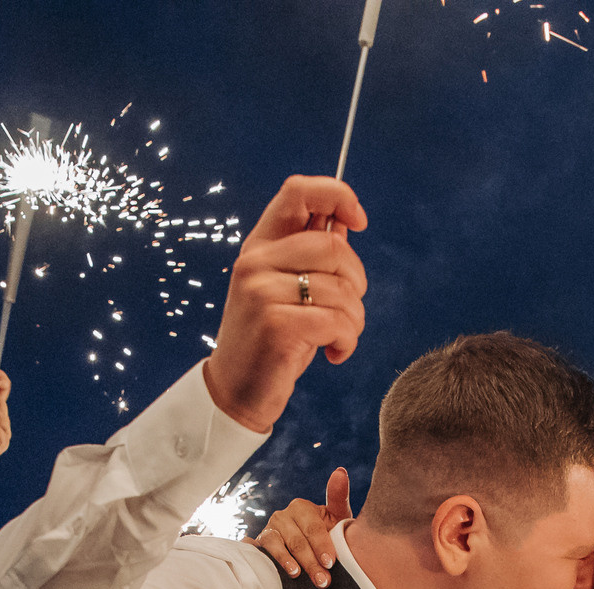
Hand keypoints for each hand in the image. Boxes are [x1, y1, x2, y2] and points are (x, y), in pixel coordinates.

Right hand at [202, 177, 368, 433]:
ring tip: (338, 338)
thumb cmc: (269, 341)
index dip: (338, 195)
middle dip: (357, 281)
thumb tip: (344, 223)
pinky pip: (337, 321)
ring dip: (354, 320)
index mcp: (259, 246)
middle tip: (348, 309)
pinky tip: (333, 353)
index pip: (298, 191)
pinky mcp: (276, 325)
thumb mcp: (286, 291)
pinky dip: (347, 341)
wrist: (234, 392)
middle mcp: (255, 262)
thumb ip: (311, 256)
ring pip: (341, 289)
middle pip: (334, 246)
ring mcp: (262, 293)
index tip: (359, 222)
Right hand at [251, 469, 352, 586]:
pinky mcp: (257, 545)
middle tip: (322, 581)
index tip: (330, 562)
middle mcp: (282, 516)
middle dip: (310, 562)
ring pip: (275, 545)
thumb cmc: (327, 532)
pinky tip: (269, 570)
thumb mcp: (337, 516)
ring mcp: (267, 531)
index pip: (312, 527)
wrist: (311, 550)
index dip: (322, 545)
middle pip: (296, 540)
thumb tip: (341, 471)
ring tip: (296, 575)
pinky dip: (260, 557)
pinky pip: (256, 550)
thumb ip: (338, 496)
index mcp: (301, 508)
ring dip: (286, 561)